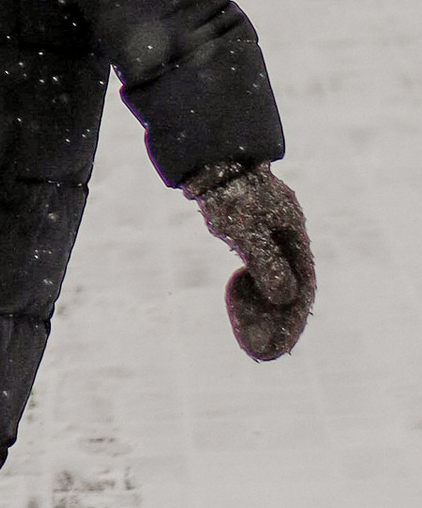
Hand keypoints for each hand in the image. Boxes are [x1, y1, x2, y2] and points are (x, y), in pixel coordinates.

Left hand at [183, 162, 315, 362]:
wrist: (206, 156)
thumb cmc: (226, 191)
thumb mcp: (245, 230)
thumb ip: (266, 263)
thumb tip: (287, 298)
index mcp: (294, 233)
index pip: (302, 287)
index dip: (292, 320)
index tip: (278, 347)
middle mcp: (287, 233)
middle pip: (291, 286)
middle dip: (279, 321)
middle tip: (262, 351)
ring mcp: (271, 229)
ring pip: (275, 276)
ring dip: (266, 305)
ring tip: (252, 332)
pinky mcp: (253, 226)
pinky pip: (261, 264)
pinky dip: (254, 284)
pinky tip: (241, 294)